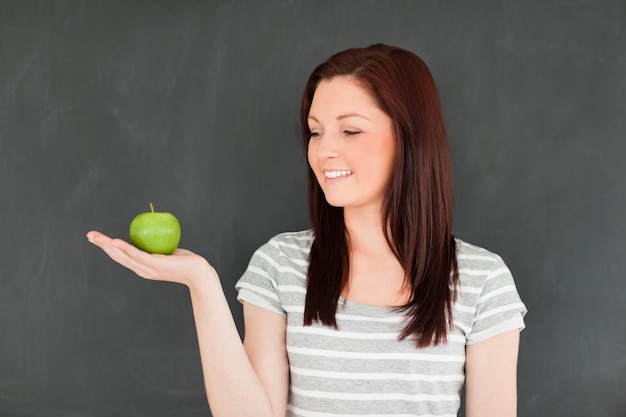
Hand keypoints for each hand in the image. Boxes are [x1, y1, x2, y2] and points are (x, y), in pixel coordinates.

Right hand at [86, 231, 216, 286]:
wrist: (198, 273)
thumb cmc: (186, 261)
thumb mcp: (168, 251)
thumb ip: (158, 245)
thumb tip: (153, 229)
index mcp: (142, 267)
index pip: (121, 256)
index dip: (107, 247)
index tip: (96, 238)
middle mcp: (141, 270)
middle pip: (117, 256)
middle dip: (102, 245)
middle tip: (89, 235)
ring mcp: (147, 269)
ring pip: (123, 256)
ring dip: (109, 246)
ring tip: (98, 238)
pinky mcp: (154, 265)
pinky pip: (137, 255)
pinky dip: (125, 248)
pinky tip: (115, 241)